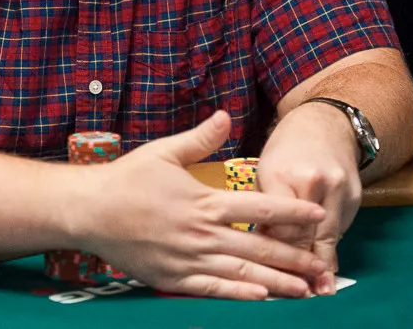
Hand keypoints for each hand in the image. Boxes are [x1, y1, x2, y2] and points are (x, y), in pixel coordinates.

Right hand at [79, 111, 327, 299]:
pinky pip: (213, 290)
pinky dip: (240, 295)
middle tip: (323, 266)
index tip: (318, 216)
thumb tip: (226, 115)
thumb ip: (201, 138)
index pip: (260, 207)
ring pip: (242, 273)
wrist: (89, 210)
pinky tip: (261, 298)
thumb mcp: (164, 151)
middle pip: (259, 247)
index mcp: (204, 200)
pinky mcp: (173, 279)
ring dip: (277, 282)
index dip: (292, 212)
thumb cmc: (127, 178)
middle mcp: (201, 233)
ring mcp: (188, 259)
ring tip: (304, 289)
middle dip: (295, 257)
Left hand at [257, 101, 362, 295]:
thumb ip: (265, 210)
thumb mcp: (265, 172)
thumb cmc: (286, 151)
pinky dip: (332, 246)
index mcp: (283, 174)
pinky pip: (341, 228)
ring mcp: (339, 189)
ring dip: (322, 263)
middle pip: (307, 233)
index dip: (275, 251)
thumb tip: (264, 248)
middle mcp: (314, 182)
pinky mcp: (355, 195)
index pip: (280, 224)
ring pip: (328, 235)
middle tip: (298, 290)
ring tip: (318, 289)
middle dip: (301, 264)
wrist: (324, 125)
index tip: (271, 271)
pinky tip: (328, 266)